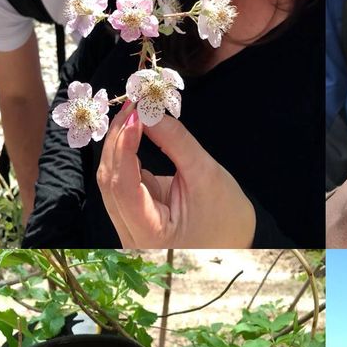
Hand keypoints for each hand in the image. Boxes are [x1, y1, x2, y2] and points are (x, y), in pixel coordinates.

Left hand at [97, 103, 256, 247]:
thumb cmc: (227, 216)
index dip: (124, 147)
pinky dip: (126, 152)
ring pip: (111, 177)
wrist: (236, 240)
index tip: (136, 115)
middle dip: (118, 139)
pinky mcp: (133, 211)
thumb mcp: (206, 176)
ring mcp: (128, 223)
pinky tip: (134, 130)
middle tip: (133, 105)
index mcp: (148, 233)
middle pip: (109, 179)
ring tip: (134, 112)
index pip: (122, 185)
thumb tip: (149, 112)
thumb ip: (175, 142)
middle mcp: (129, 232)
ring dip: (119, 143)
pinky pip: (121, 178)